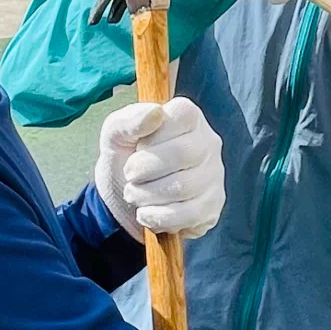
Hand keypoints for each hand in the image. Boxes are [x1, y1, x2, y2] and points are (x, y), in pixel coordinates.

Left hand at [94, 98, 225, 240]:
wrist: (125, 197)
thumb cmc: (126, 157)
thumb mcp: (116, 135)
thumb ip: (129, 119)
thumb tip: (155, 112)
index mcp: (189, 117)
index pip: (181, 116)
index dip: (152, 136)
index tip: (136, 147)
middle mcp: (208, 143)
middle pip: (181, 154)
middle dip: (143, 169)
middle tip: (129, 175)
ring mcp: (214, 176)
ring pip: (183, 187)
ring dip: (146, 195)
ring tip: (134, 194)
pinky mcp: (212, 207)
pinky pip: (188, 214)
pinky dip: (158, 217)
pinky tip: (145, 213)